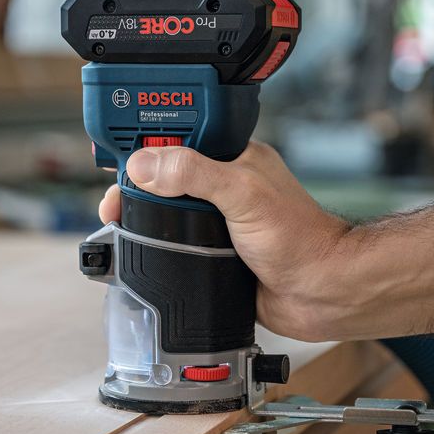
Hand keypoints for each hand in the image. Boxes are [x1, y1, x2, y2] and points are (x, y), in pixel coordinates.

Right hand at [98, 141, 350, 341]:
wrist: (320, 293)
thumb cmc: (300, 238)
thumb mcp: (243, 193)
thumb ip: (194, 175)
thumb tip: (145, 165)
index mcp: (233, 161)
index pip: (180, 140)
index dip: (148, 145)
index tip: (119, 156)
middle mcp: (223, 189)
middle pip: (167, 179)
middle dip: (136, 187)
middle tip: (113, 202)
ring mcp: (218, 224)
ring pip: (168, 215)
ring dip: (144, 220)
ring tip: (117, 225)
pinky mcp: (214, 255)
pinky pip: (176, 247)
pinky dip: (156, 249)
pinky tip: (141, 253)